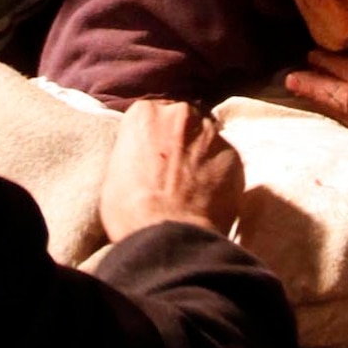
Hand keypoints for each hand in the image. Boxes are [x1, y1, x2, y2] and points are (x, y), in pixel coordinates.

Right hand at [100, 99, 243, 240]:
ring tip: (192, 187)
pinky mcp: (234, 154)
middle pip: (182, 121)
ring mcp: (210, 132)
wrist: (167, 234)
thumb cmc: (131, 210)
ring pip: (207, 138)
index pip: (151, 116)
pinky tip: (209, 196)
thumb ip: (133, 153)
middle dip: (180, 141)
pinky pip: (225, 160)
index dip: (153, 138)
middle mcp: (180, 113)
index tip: (153, 157)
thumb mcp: (114, 174)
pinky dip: (219, 174)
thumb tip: (144, 159)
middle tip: (174, 171)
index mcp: (144, 113)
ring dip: (201, 155)